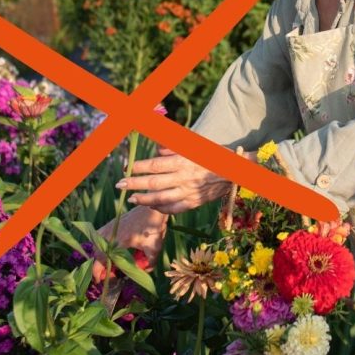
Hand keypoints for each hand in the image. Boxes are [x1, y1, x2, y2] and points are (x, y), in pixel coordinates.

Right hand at [92, 205, 167, 281]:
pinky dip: (100, 246)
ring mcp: (108, 228)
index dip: (98, 273)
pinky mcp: (110, 224)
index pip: (101, 260)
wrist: (151, 209)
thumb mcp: (154, 249)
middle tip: (108, 275)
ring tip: (108, 264)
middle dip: (99, 267)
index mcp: (118, 242)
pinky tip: (107, 251)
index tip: (99, 281)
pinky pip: (99, 237)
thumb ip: (149, 264)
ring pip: (96, 246)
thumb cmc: (153, 228)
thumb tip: (144, 273)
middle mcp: (109, 235)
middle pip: (96, 254)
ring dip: (99, 256)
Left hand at [116, 146, 233, 214]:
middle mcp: (185, 178)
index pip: (155, 166)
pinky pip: (173, 209)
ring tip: (131, 198)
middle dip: (134, 184)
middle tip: (120, 185)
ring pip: (161, 199)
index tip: (127, 167)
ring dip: (143, 199)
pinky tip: (150, 205)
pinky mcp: (194, 203)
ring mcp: (189, 193)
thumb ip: (173, 147)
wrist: (234, 172)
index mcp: (184, 161)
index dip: (139, 167)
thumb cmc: (213, 155)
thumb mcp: (194, 145)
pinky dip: (160, 208)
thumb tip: (155, 150)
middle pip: (154, 183)